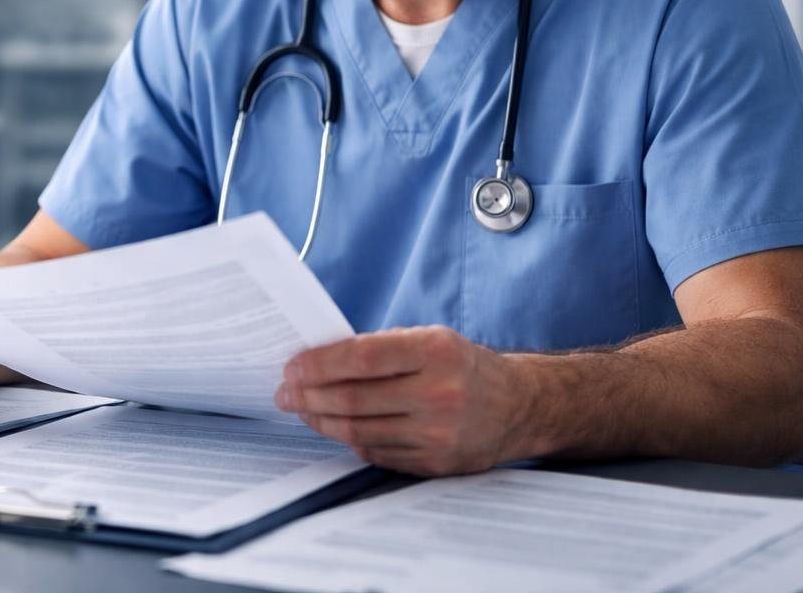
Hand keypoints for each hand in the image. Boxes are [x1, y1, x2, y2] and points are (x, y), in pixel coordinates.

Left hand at [274, 325, 531, 475]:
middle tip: (283, 393)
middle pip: (353, 399)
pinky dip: (348, 439)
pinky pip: (376, 452)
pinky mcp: (435, 463)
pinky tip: (333, 427)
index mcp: (436, 351)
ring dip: (320, 420)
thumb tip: (317, 360)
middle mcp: (440, 393)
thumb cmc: (461, 365)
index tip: (290, 367)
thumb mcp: (430, 339)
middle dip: (308, 396)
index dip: (318, 364)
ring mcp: (439, 434)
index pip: (361, 358)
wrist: (518, 406)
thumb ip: (380, 348)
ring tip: (300, 410)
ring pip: (358, 430)